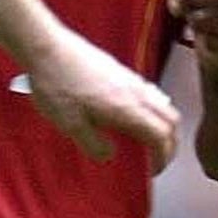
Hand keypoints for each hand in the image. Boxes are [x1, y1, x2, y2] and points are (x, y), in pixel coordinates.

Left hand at [27, 29, 179, 174]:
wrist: (45, 46)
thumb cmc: (56, 84)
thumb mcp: (70, 124)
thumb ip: (93, 144)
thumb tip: (109, 156)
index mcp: (128, 109)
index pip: (162, 136)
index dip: (163, 157)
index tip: (154, 170)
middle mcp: (136, 92)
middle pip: (171, 119)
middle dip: (169, 142)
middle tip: (156, 157)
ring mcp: (129, 77)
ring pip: (162, 103)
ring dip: (162, 123)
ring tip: (145, 137)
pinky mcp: (119, 68)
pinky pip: (148, 91)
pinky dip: (150, 107)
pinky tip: (129, 112)